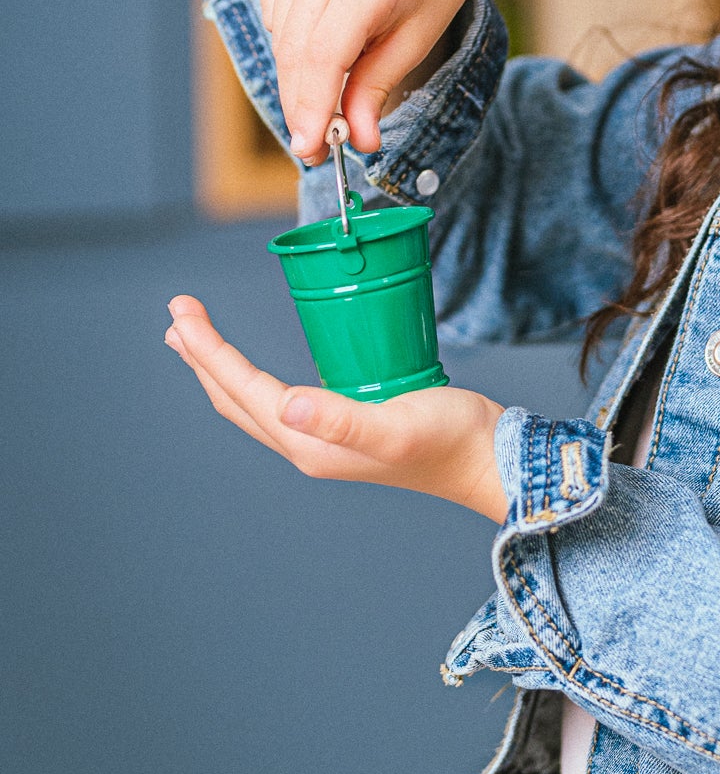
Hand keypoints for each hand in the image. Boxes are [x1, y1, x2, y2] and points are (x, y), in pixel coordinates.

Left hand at [166, 297, 507, 520]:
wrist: (489, 460)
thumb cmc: (451, 441)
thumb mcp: (396, 425)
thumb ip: (341, 420)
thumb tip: (287, 403)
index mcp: (311, 444)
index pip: (243, 390)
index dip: (209, 350)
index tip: (182, 313)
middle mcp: (310, 445)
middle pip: (236, 399)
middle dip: (203, 358)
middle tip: (177, 318)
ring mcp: (326, 439)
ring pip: (255, 402)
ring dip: (223, 369)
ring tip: (199, 341)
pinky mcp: (346, 425)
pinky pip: (284, 402)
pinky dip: (257, 379)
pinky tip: (263, 370)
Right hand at [260, 0, 476, 163]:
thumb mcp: (416, 41)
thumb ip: (377, 89)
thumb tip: (358, 141)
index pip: (322, 57)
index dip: (311, 108)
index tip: (309, 149)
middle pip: (295, 54)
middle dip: (301, 106)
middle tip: (314, 147)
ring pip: (281, 40)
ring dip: (299, 77)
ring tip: (337, 81)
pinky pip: (275, 17)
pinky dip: (295, 41)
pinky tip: (329, 30)